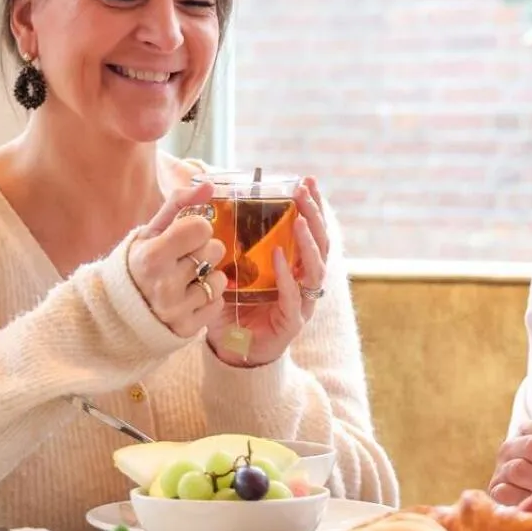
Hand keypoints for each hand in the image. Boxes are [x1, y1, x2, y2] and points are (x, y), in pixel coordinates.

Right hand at [128, 182, 226, 337]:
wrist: (118, 312)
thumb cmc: (137, 265)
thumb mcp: (149, 232)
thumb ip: (178, 205)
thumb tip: (208, 184)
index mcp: (151, 257)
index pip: (200, 227)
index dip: (196, 228)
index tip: (184, 235)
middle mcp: (164, 285)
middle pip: (214, 251)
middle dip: (203, 251)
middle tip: (183, 258)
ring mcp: (175, 310)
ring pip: (219, 279)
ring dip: (208, 276)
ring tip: (186, 279)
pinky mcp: (186, 329)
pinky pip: (218, 303)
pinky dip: (207, 299)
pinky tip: (188, 297)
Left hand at [207, 177, 330, 367]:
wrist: (231, 349)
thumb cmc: (233, 306)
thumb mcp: (230, 268)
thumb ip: (228, 244)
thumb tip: (210, 207)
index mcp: (294, 266)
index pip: (310, 231)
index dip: (312, 206)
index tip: (306, 181)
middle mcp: (304, 282)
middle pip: (320, 244)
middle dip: (315, 216)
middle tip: (305, 191)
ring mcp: (301, 303)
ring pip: (316, 269)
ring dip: (308, 242)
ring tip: (300, 220)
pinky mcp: (291, 323)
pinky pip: (293, 297)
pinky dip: (287, 276)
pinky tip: (278, 256)